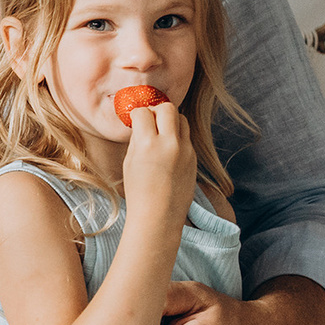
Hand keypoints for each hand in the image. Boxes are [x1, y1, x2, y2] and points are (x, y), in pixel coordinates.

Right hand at [120, 100, 196, 227]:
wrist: (159, 216)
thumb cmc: (138, 192)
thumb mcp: (130, 162)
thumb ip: (138, 140)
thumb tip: (142, 124)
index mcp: (148, 144)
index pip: (144, 112)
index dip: (136, 114)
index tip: (134, 119)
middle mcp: (169, 143)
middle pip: (167, 108)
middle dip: (156, 110)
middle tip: (149, 120)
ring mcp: (185, 150)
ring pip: (181, 119)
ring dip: (170, 121)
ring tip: (160, 133)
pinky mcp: (194, 157)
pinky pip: (186, 137)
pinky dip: (177, 137)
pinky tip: (168, 150)